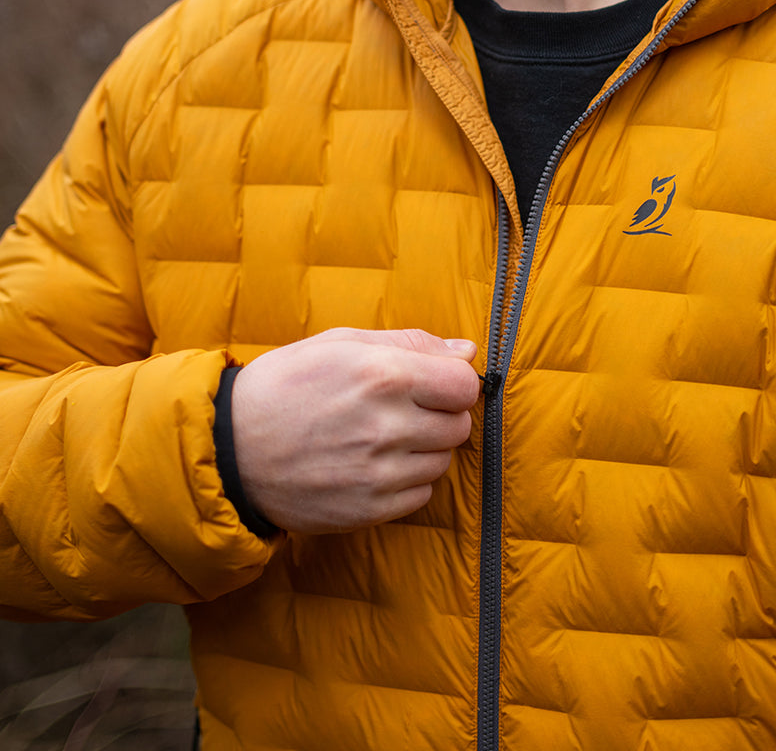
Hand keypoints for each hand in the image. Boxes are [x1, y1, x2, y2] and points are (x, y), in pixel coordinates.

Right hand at [230, 328, 479, 533]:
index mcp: (382, 375)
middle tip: (402, 409)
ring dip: (424, 448)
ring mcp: (378, 474)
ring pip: (442, 461)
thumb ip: (410, 343)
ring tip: (380, 436)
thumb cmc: (286, 385)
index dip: (454, 382)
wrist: (229, 449)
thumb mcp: (341, 343)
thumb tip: (467, 352)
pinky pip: (421, 494)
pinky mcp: (369, 510)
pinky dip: (407, 480)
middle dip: (440, 414)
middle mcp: (386, 426)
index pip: (465, 385)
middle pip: (459, 425)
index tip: (435, 382)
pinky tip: (372, 464)